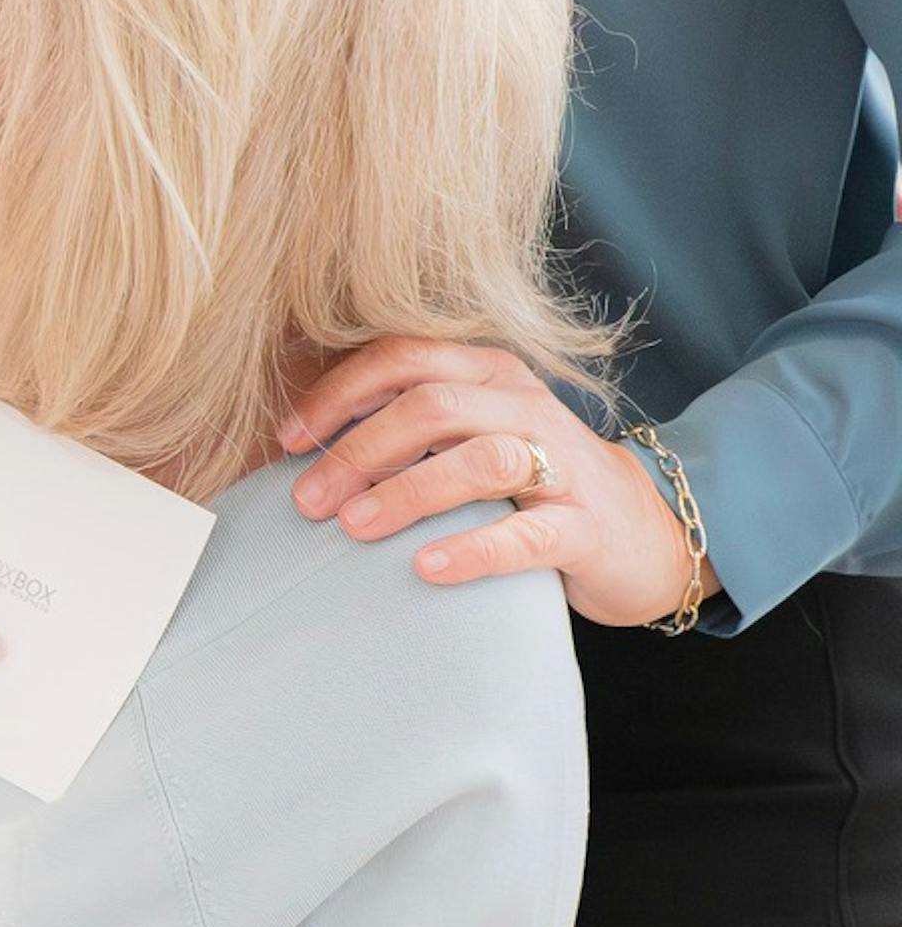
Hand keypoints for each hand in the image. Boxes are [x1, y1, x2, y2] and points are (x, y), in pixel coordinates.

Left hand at [281, 341, 704, 627]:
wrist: (642, 534)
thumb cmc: (527, 485)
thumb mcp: (464, 439)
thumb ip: (403, 430)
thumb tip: (301, 447)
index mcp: (488, 374)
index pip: (402, 359)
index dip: (337, 394)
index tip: (285, 440)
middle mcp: (525, 407)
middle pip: (431, 406)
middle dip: (358, 450)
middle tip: (308, 500)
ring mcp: (562, 464)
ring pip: (481, 459)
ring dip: (407, 491)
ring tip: (353, 526)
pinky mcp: (587, 527)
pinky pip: (528, 534)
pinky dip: (473, 549)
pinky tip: (425, 567)